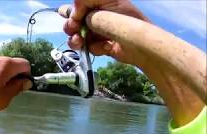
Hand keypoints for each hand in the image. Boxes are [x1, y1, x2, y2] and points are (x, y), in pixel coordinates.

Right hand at [63, 0, 204, 126]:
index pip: (80, 3)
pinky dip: (95, 48)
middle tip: (74, 31)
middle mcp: (99, 14)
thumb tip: (73, 19)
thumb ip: (88, 15)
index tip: (76, 19)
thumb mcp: (106, 14)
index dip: (75, 11)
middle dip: (72, 26)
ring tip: (80, 43)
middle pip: (75, 19)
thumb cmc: (130, 25)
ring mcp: (100, 30)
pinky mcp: (101, 44)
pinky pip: (90, 46)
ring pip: (79, 35)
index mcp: (102, 2)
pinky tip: (105, 47)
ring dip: (77, 40)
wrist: (142, 49)